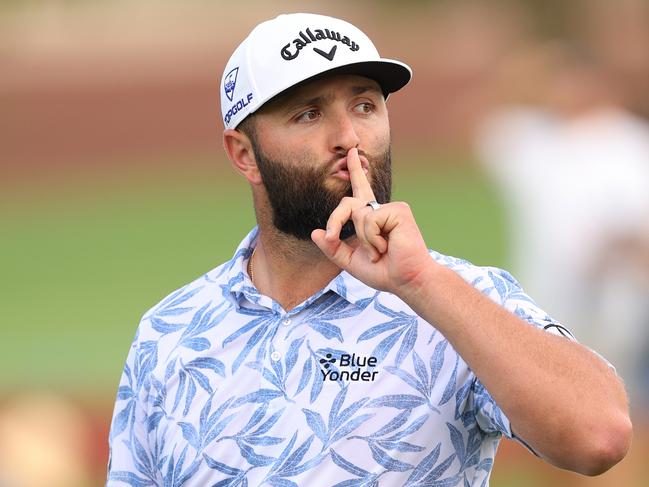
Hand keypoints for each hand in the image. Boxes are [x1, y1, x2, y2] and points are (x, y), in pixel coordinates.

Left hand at [311, 148, 432, 294]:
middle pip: (347, 203)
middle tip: (335, 238)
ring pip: (357, 214)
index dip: (355, 170)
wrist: (406, 281)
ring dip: (363, 240)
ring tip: (380, 252)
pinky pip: (369, 219)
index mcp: (371, 218)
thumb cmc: (383, 272)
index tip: (352, 153)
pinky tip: (387, 247)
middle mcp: (381, 209)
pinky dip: (372, 239)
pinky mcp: (398, 210)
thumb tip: (315, 233)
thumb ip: (332, 247)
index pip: (360, 190)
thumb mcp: (349, 261)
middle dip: (335, 222)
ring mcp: (391, 208)